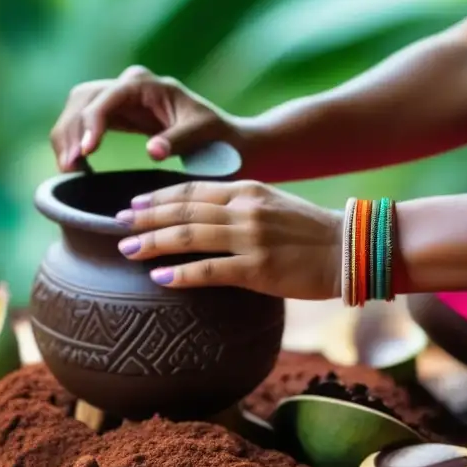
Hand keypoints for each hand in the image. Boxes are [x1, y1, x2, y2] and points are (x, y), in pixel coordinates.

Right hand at [50, 65, 242, 170]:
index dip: (92, 123)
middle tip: (69, 167)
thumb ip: (177, 140)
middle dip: (71, 132)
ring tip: (67, 171)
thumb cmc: (215, 134)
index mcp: (145, 84)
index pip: (107, 98)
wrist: (220, 136)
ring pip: (75, 109)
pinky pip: (82, 123)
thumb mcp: (202, 135)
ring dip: (66, 138)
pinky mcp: (113, 114)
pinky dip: (73, 142)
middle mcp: (126, 85)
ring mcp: (116, 98)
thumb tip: (152, 151)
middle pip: (82, 100)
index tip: (87, 152)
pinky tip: (75, 167)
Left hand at [115, 180, 342, 299]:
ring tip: (126, 248)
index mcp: (246, 190)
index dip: (157, 197)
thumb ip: (238, 205)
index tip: (131, 204)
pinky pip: (209, 270)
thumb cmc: (310, 230)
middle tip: (117, 225)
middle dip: (146, 218)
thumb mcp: (272, 204)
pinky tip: (158, 276)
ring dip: (153, 242)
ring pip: (189, 237)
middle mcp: (244, 209)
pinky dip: (180, 273)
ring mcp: (250, 239)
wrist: (349, 250)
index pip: (191, 190)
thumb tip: (200, 216)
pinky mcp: (257, 269)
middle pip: (183, 211)